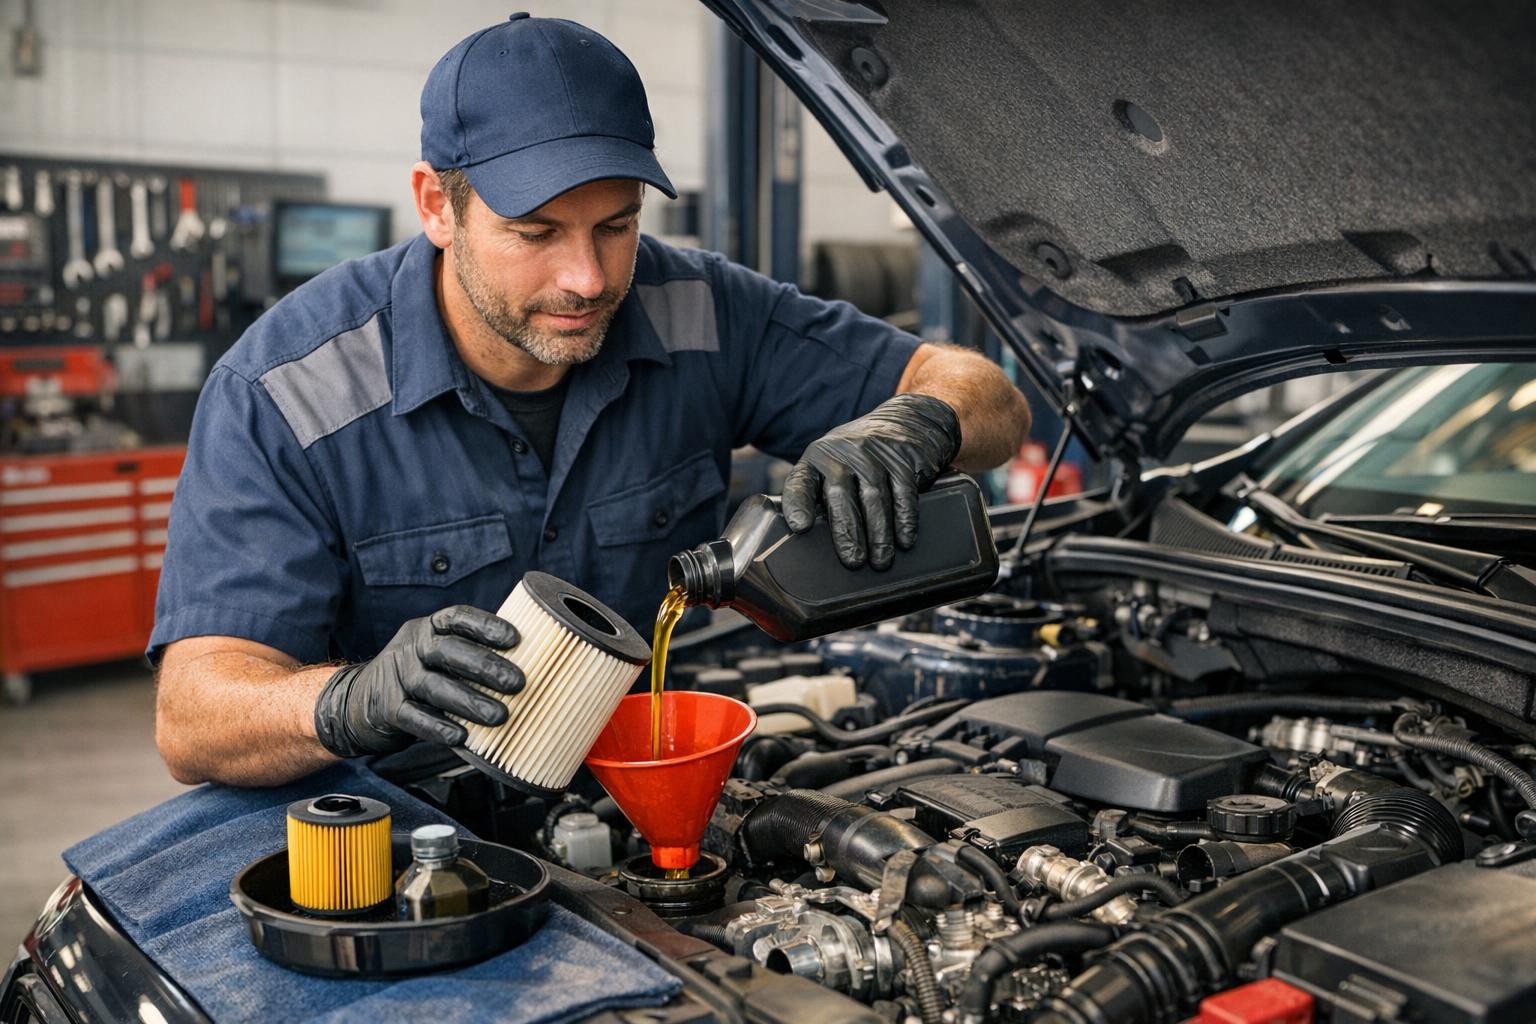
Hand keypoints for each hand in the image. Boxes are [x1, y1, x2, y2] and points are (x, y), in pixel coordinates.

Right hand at [314, 606, 523, 756]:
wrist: (354, 704)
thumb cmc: (414, 679)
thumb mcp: (435, 657)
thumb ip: (467, 657)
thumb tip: (527, 666)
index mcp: (427, 629)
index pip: (456, 618)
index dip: (486, 625)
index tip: (515, 639)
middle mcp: (409, 648)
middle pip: (447, 651)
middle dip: (485, 666)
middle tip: (517, 683)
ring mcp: (395, 677)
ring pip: (434, 687)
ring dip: (470, 702)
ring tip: (500, 716)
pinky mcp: (386, 709)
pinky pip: (414, 717)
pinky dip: (438, 727)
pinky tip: (462, 736)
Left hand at [781, 393, 960, 569]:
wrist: (908, 420)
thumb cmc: (862, 458)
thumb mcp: (834, 465)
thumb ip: (821, 495)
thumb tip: (812, 542)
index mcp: (817, 457)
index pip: (801, 482)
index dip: (800, 504)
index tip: (801, 527)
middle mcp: (842, 452)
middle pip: (840, 494)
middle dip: (847, 532)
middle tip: (853, 561)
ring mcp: (874, 452)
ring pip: (873, 497)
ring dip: (878, 534)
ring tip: (880, 560)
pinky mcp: (903, 457)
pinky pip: (903, 492)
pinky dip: (904, 519)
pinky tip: (904, 540)